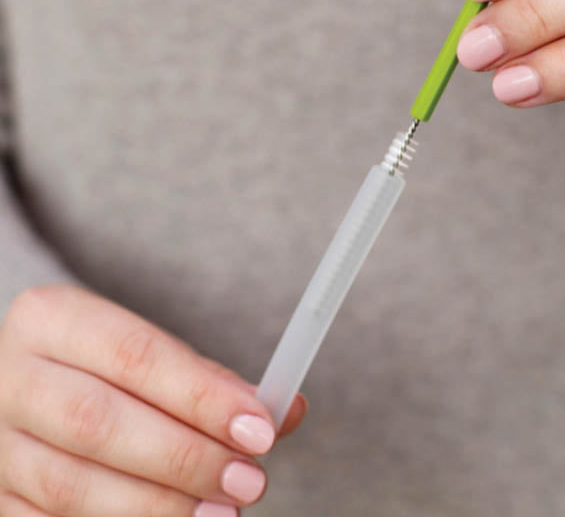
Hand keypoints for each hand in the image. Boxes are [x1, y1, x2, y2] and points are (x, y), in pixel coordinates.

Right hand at [0, 284, 305, 516]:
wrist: (31, 383)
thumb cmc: (105, 366)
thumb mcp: (149, 351)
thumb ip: (211, 381)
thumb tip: (286, 411)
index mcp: (51, 318)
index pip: (134, 355)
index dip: (200, 396)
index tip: (260, 427)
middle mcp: (10, 377)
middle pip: (99, 423)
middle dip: (184, 457)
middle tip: (249, 479)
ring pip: (71, 485)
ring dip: (157, 506)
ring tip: (222, 513)